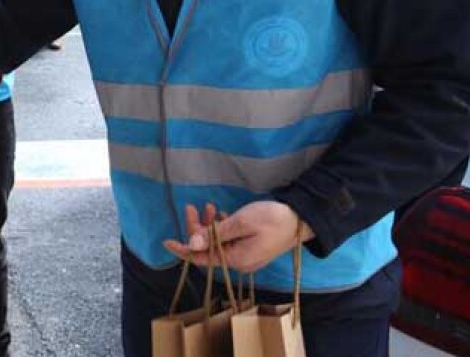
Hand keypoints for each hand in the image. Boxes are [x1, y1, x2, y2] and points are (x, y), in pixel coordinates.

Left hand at [163, 201, 314, 273]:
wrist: (302, 219)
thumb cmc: (272, 219)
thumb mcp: (241, 223)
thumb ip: (215, 234)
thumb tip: (192, 244)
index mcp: (235, 260)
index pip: (202, 258)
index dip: (183, 250)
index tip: (166, 241)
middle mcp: (239, 262)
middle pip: (208, 249)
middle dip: (197, 229)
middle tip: (192, 206)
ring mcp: (246, 256)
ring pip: (218, 243)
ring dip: (210, 226)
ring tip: (209, 206)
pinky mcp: (251, 248)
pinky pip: (229, 241)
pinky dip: (222, 228)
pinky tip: (222, 214)